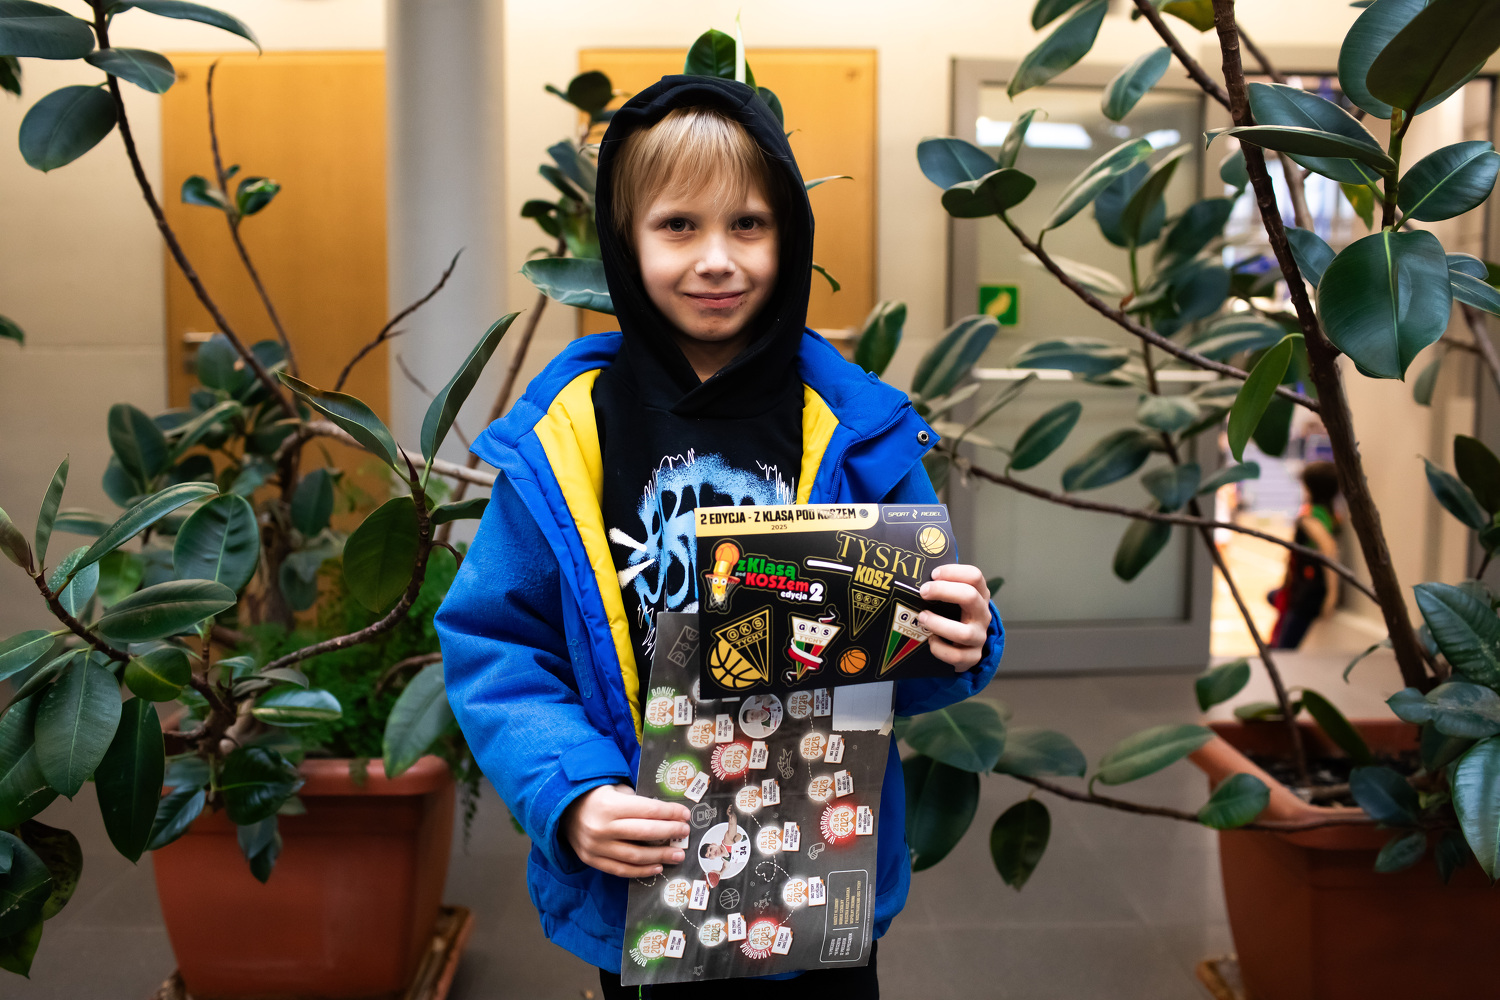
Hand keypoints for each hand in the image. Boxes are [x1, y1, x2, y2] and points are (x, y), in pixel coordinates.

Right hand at [562, 783, 691, 877]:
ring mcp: (596, 847)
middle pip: (644, 833)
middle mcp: (602, 827)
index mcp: (609, 805)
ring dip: (660, 856)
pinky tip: (657, 867)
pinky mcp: (592, 860)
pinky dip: (641, 871)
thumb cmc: (596, 797)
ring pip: (635, 856)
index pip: (647, 810)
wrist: (563, 811)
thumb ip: (637, 802)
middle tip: (685, 833)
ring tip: (677, 855)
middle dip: (669, 832)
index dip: (669, 813)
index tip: (685, 815)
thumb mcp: (615, 790)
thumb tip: (666, 814)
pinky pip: (621, 869)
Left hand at [918, 563, 991, 671]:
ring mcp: (979, 637)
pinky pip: (956, 655)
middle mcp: (983, 614)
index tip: (933, 574)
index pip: (974, 576)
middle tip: (923, 592)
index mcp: (980, 595)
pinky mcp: (972, 657)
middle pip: (970, 596)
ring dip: (938, 624)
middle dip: (943, 591)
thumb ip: (942, 588)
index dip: (953, 572)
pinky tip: (930, 640)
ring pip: (963, 632)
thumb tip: (915, 577)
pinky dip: (939, 648)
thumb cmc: (953, 617)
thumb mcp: (953, 600)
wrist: (964, 648)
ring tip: (922, 618)